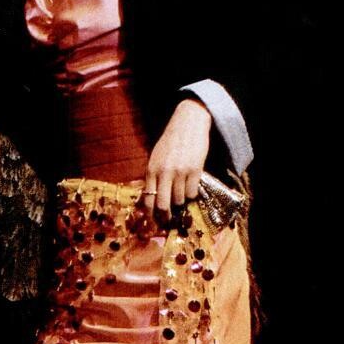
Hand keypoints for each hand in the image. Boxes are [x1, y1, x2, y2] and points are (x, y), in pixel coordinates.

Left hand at [142, 99, 210, 221]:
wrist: (188, 123)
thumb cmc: (170, 141)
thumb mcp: (155, 157)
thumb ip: (153, 176)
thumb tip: (152, 199)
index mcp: (151, 169)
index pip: (148, 198)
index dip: (150, 213)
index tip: (154, 220)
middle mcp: (164, 172)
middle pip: (163, 204)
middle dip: (165, 216)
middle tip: (168, 220)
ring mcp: (180, 172)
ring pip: (179, 200)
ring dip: (180, 200)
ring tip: (181, 192)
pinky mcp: (195, 170)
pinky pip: (192, 193)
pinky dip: (191, 193)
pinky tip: (191, 185)